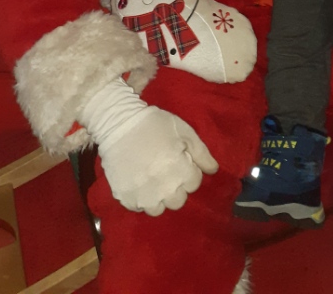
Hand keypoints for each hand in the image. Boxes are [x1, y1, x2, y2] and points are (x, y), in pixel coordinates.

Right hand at [98, 106, 217, 214]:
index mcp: (180, 170)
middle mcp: (163, 188)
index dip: (189, 170)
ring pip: (158, 209)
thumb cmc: (154, 124)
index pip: (194, 183)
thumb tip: (213, 170)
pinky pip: (138, 207)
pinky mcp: (125, 198)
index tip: (179, 160)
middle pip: (178, 201)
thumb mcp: (184, 131)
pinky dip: (140, 198)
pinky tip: (138, 182)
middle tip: (166, 171)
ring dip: (159, 197)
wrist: (118, 122)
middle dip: (176, 187)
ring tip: (152, 180)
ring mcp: (143, 195)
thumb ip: (202, 153)